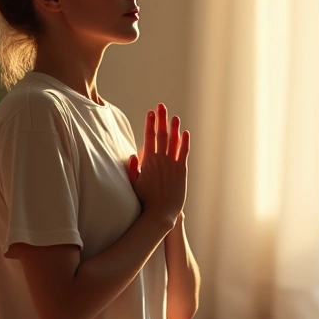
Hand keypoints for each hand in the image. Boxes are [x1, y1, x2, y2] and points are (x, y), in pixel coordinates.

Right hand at [127, 103, 189, 225]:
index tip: (150, 112)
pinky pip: (183, 153)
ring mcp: (172, 164)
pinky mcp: (181, 171)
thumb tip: (132, 155)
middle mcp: (160, 160)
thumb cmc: (145, 200)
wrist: (160, 212)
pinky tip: (185, 133)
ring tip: (174, 117)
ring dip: (174, 128)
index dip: (150, 123)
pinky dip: (184, 142)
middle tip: (161, 106)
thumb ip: (133, 169)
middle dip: (161, 119)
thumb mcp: (134, 183)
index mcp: (148, 161)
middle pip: (161, 135)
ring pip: (173, 142)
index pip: (148, 137)